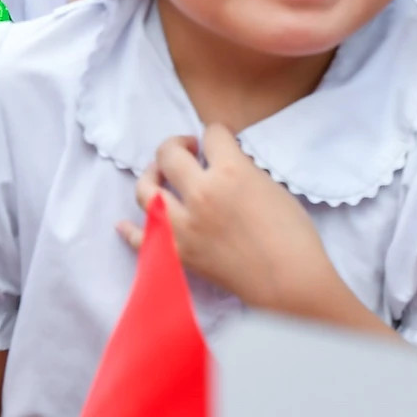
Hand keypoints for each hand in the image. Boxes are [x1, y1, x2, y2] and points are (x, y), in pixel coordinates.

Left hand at [121, 129, 338, 314]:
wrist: (289, 282)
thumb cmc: (292, 235)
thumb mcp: (270, 186)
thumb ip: (242, 169)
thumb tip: (222, 164)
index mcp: (230, 172)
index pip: (211, 135)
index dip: (217, 134)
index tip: (220, 140)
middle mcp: (200, 194)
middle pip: (169, 154)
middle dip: (178, 145)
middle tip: (189, 150)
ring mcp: (183, 226)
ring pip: (145, 190)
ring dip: (151, 177)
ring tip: (160, 177)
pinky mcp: (178, 253)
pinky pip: (142, 238)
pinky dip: (130, 230)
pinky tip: (124, 223)